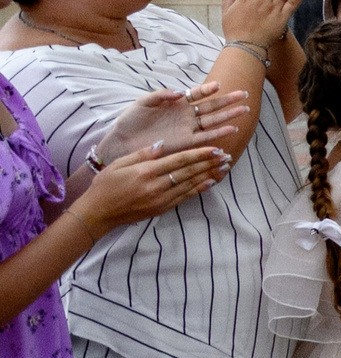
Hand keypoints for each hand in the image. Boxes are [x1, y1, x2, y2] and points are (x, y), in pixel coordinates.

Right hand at [66, 142, 229, 233]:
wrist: (97, 213)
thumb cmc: (105, 185)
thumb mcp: (120, 164)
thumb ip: (143, 154)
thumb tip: (163, 144)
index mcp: (146, 172)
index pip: (179, 160)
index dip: (199, 154)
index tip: (215, 148)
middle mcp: (156, 186)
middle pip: (189, 172)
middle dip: (209, 163)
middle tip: (226, 156)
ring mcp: (160, 199)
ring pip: (190, 184)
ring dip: (209, 175)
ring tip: (224, 167)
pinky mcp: (161, 209)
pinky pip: (184, 197)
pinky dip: (199, 189)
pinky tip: (210, 182)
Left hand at [89, 81, 253, 171]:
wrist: (121, 142)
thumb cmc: (131, 120)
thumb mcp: (143, 102)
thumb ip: (161, 94)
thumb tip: (180, 92)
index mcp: (177, 103)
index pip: (197, 94)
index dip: (207, 89)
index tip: (218, 85)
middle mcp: (186, 116)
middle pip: (211, 106)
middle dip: (228, 101)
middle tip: (244, 94)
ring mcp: (187, 129)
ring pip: (213, 121)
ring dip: (228, 116)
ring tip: (244, 110)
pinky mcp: (185, 143)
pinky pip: (205, 137)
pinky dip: (218, 133)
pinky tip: (231, 129)